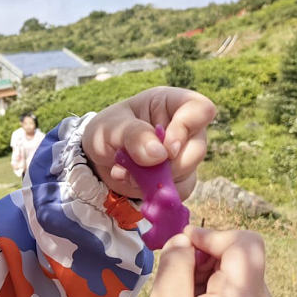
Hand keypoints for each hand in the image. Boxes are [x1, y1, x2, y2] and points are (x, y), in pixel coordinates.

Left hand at [81, 87, 215, 198]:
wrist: (97, 159)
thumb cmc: (106, 132)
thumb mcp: (111, 128)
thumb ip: (134, 135)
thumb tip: (160, 154)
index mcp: (170, 103)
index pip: (200, 109)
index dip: (185, 128)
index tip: (164, 148)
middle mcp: (183, 127)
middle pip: (197, 148)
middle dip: (167, 165)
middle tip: (136, 168)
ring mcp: (183, 153)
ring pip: (189, 172)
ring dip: (155, 180)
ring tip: (125, 174)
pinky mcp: (179, 177)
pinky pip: (179, 190)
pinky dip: (155, 192)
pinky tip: (133, 183)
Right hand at [145, 226, 272, 296]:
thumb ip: (175, 265)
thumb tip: (182, 241)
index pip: (243, 243)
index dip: (212, 235)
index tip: (184, 244)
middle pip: (241, 255)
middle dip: (208, 254)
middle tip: (178, 272)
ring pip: (237, 271)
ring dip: (208, 271)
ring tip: (182, 296)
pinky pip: (236, 290)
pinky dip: (213, 287)